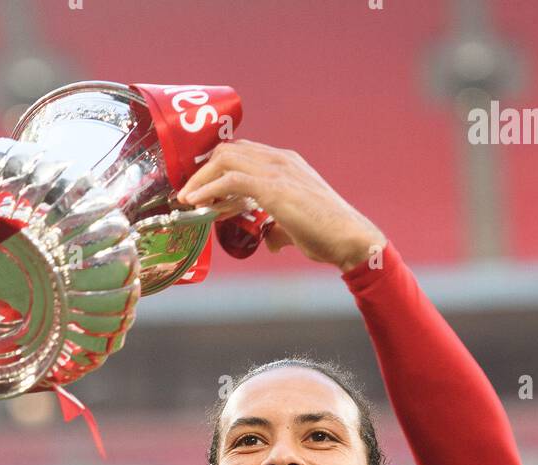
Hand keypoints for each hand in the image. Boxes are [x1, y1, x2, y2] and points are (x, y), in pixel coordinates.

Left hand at [176, 140, 384, 271]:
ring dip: (200, 179)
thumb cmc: (328, 236)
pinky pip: (231, 179)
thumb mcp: (296, 228)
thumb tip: (271, 242)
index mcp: (286, 163)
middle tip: (187, 193)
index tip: (200, 191)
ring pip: (225, 159)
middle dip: (202, 170)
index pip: (242, 153)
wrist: (351, 239)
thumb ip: (279, 229)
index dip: (216, 169)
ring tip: (186, 199)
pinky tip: (196, 203)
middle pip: (229, 150)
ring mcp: (278, 170)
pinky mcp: (274, 188)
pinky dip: (208, 189)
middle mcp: (280, 159)